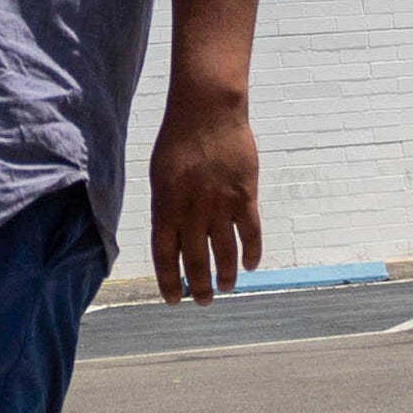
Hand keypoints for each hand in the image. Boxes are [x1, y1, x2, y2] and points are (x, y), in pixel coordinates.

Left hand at [146, 80, 261, 302]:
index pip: (165, 256)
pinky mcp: (245, 196)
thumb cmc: (179, 140)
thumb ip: (166, 208)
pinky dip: (252, 252)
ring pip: (225, 253)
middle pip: (196, 260)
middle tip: (203, 301)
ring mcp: (221, 205)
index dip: (169, 281)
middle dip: (199, 286)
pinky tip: (251, 265)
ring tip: (226, 287)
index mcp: (166, 207)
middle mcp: (193, 211)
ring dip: (226, 275)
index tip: (173, 299)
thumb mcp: (160, 176)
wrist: (208, 111)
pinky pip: (251, 233)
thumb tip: (174, 237)